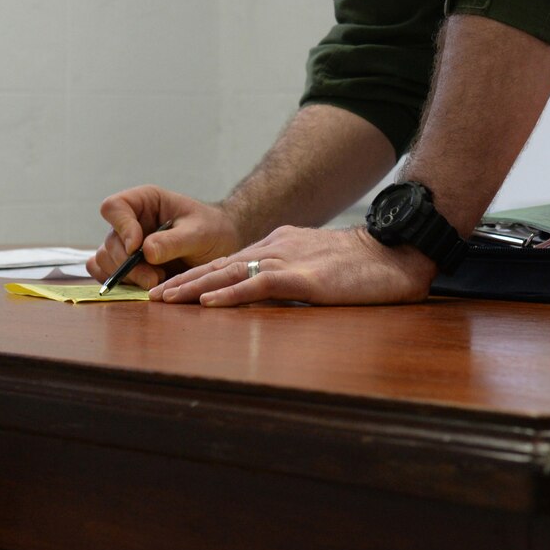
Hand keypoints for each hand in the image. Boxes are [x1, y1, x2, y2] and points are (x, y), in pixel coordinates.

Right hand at [88, 186, 243, 289]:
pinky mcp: (128, 267)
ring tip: (156, 283)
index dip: (121, 227)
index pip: (114, 207)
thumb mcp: (199, 233)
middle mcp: (130, 222)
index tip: (136, 247)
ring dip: (126, 277)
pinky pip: (107, 275)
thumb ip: (174, 241)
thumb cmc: (213, 230)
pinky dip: (120, 284)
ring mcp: (126, 245)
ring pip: (105, 261)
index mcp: (144, 202)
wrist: (222, 249)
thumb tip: (145, 252)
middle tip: (154, 278)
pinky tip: (144, 288)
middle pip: (109, 241)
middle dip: (128, 264)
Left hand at [152, 225, 433, 306]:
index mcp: (280, 246)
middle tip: (152, 296)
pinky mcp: (303, 278)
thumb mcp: (319, 267)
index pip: (229, 261)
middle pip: (220, 265)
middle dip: (183, 281)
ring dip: (194, 288)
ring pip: (230, 272)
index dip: (197, 275)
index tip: (171, 289)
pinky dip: (230, 294)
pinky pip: (258, 285)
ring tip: (165, 300)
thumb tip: (269, 293)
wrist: (397, 254)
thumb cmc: (364, 267)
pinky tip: (208, 303)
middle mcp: (277, 249)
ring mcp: (288, 261)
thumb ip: (292, 276)